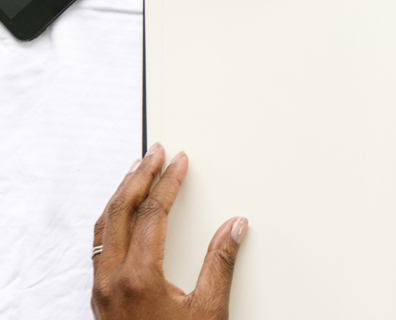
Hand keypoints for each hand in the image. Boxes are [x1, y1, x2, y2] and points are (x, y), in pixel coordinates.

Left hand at [91, 143, 247, 319]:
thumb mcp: (209, 311)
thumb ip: (221, 263)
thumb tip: (234, 225)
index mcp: (138, 278)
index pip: (152, 214)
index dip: (168, 183)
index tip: (180, 162)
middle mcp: (111, 281)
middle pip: (119, 212)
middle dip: (138, 176)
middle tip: (156, 152)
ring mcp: (101, 290)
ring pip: (103, 226)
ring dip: (121, 193)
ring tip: (138, 170)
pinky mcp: (100, 299)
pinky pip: (99, 244)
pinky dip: (112, 218)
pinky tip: (123, 212)